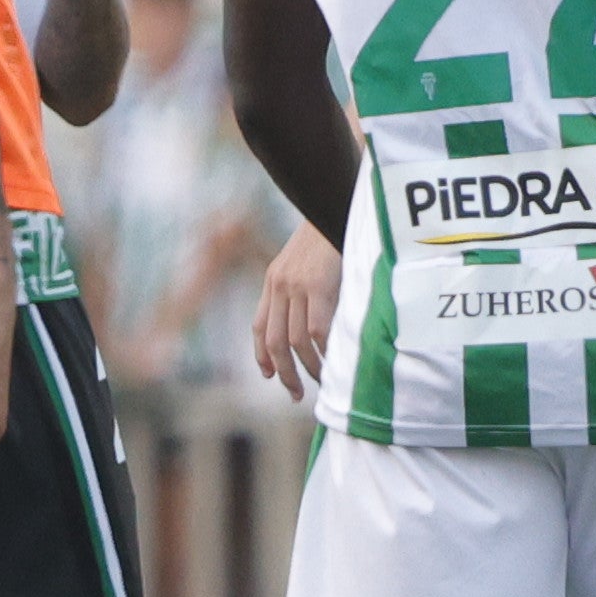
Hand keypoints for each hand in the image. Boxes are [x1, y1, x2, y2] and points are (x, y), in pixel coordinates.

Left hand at [249, 225, 339, 397]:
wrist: (337, 202)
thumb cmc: (331, 229)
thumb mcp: (306, 258)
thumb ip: (301, 285)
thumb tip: (312, 319)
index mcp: (273, 279)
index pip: (259, 326)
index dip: (262, 355)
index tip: (270, 375)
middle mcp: (279, 285)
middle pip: (274, 342)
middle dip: (284, 373)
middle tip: (296, 394)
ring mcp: (297, 286)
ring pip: (295, 342)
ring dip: (307, 367)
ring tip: (321, 383)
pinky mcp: (317, 286)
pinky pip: (317, 330)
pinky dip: (325, 351)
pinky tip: (334, 361)